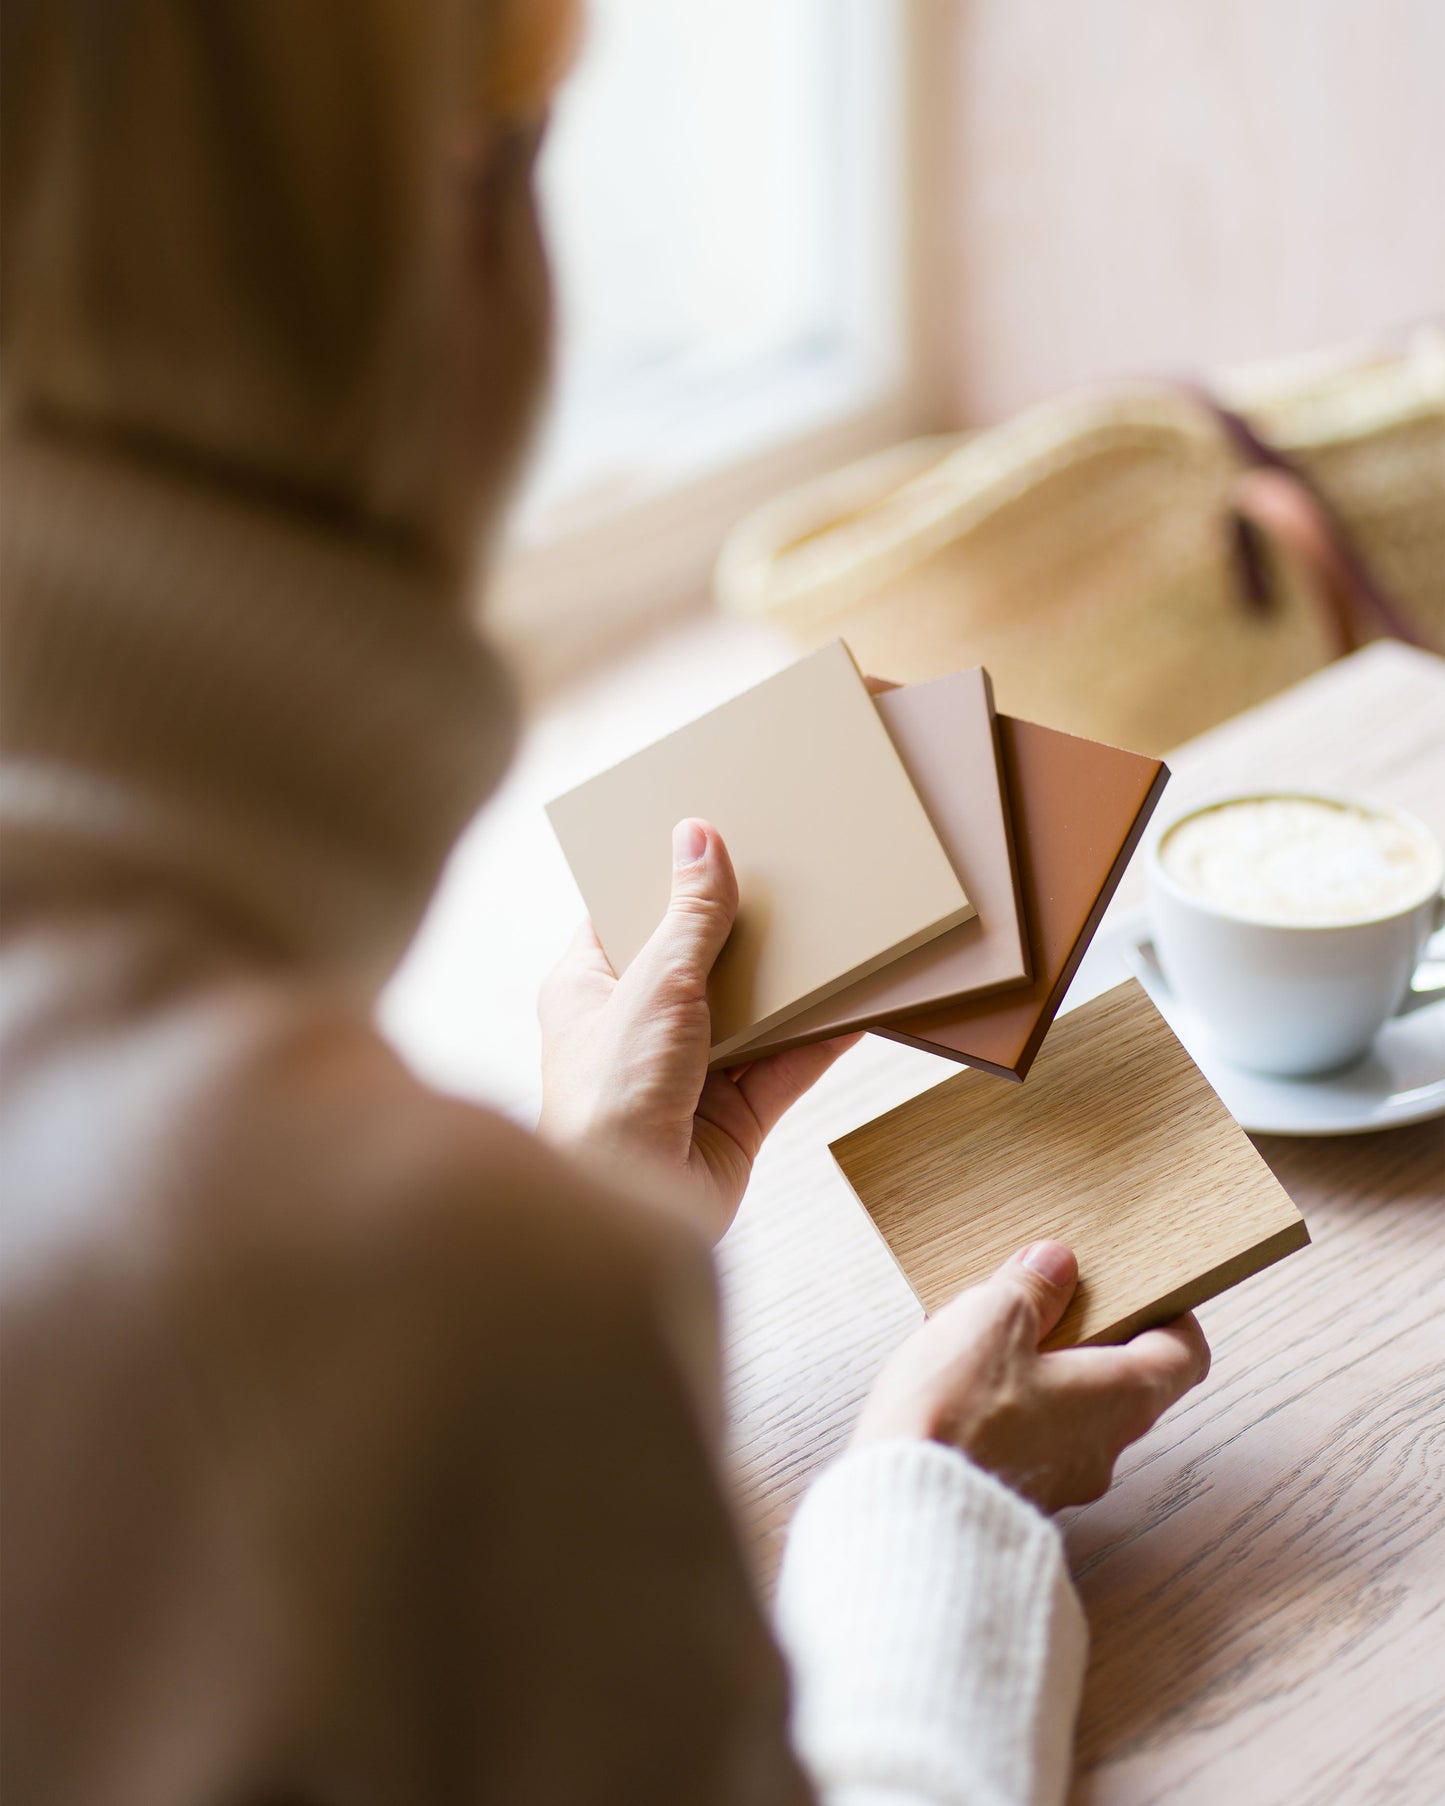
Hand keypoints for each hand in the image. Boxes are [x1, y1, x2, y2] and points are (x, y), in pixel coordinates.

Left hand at [538, 818, 858, 1241]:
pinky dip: (820, 1037)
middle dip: (747, 930)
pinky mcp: (734, 1115)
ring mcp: (687, 1072)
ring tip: (838, 928)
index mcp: (587, 988)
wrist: (630, 1212)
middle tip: (793, 876)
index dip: (667, 881)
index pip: (627, 918)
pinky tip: (858, 1003)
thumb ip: (688, 917)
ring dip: (791, 984)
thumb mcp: (655, 986)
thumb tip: (697, 836)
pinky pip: (786, 1064)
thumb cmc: (608, 1100)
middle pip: (700, 963)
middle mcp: (635, 1027)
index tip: (715, 839)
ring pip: (751, 1013)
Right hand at [854, 1240, 1210, 1510]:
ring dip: (1043, 1375)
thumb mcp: (994, 1318)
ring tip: (988, 1340)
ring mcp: (1062, 1479)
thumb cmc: (959, 1416)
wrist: (905, 1507)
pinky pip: (1030, 1440)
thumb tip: (1055, 1265)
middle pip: (1124, 1382)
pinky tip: (963, 1387)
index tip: (1143, 1289)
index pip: (1183, 1357)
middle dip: (1089, 1339)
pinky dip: (1009, 1409)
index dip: (1169, 1317)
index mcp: (1120, 1398)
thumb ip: (1031, 1287)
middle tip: (1050, 1302)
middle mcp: (1104, 1446)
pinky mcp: (1017, 1495)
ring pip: (1073, 1412)